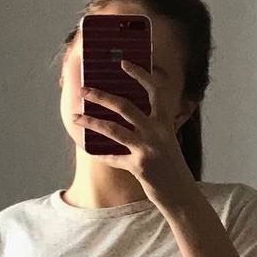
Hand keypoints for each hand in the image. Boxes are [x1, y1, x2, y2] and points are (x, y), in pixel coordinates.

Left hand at [72, 59, 197, 212]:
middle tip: (84, 89)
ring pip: (113, 130)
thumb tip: (124, 110)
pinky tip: (87, 149)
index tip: (123, 63)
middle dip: (101, 96)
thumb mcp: (166, 139)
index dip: (140, 75)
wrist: (181, 193)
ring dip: (91, 122)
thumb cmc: (171, 165)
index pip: (154, 91)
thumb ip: (152, 124)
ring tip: (75, 116)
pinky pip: (113, 158)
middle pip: (125, 106)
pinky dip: (99, 154)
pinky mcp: (139, 167)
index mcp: (165, 122)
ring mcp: (147, 150)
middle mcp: (157, 132)